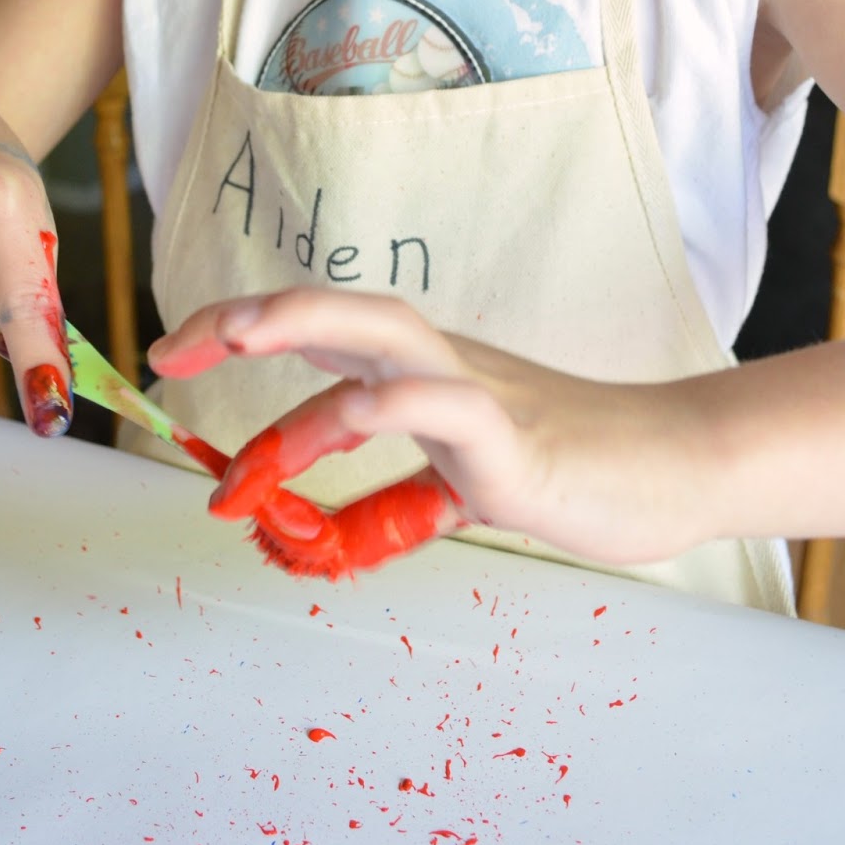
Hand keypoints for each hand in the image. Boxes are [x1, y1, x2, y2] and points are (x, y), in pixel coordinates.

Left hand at [148, 287, 715, 566]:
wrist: (670, 467)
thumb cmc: (567, 467)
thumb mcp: (454, 485)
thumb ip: (388, 500)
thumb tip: (316, 535)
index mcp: (422, 370)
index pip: (323, 330)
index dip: (246, 327)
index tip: (177, 349)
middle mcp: (441, 364)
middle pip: (337, 310)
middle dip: (249, 317)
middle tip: (175, 347)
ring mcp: (478, 393)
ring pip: (381, 338)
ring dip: (302, 342)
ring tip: (238, 373)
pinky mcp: (515, 440)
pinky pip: (445, 408)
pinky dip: (392, 405)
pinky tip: (354, 414)